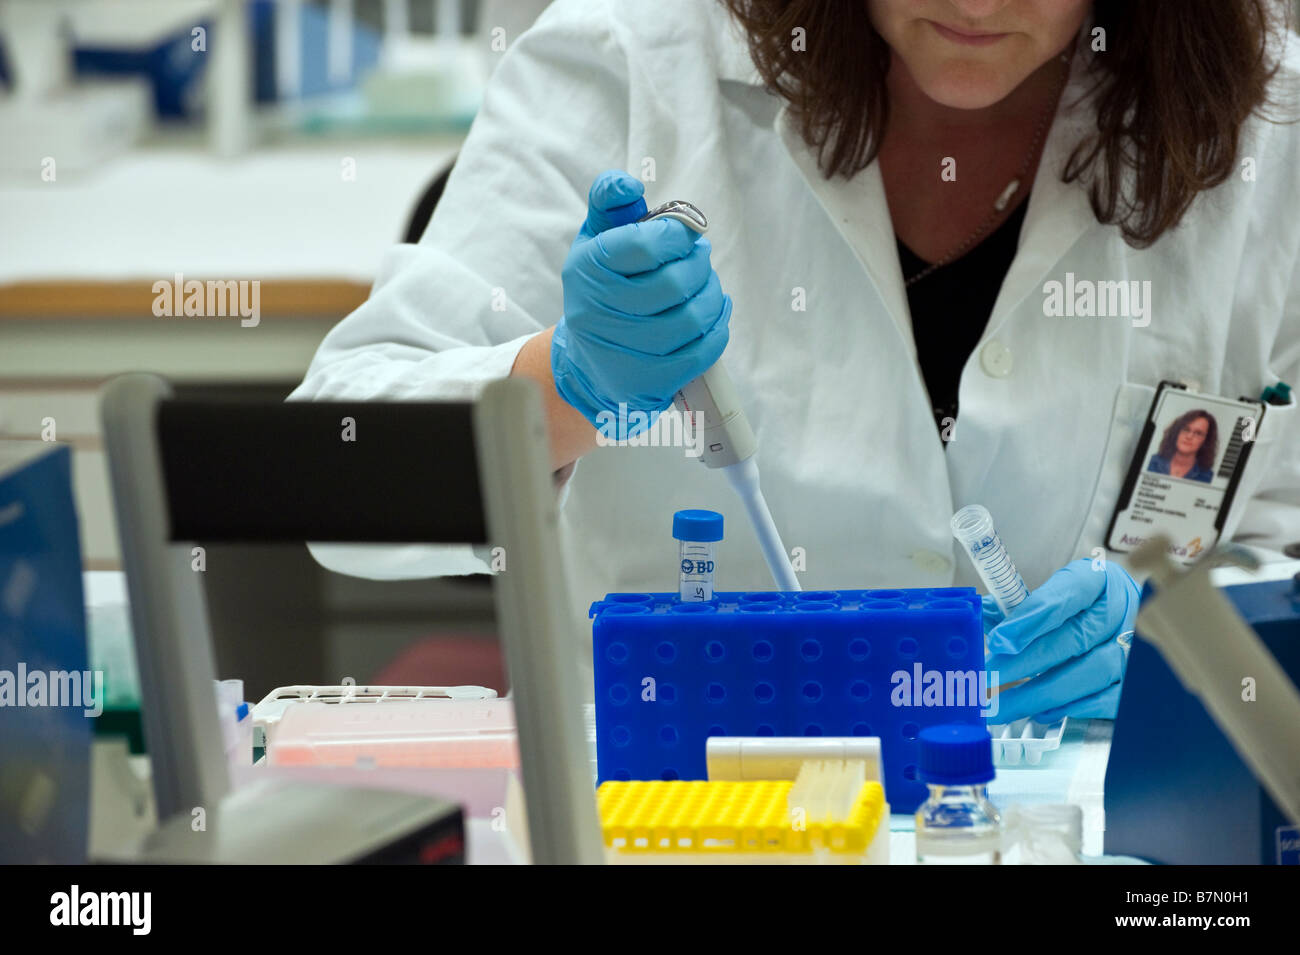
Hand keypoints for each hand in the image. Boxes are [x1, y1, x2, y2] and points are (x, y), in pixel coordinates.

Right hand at [551, 170, 731, 431]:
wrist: (587, 362)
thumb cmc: (602, 289)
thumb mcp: (596, 239)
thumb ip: (611, 202)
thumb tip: (629, 184)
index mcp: (587, 269)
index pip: (646, 244)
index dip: (678, 234)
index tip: (685, 234)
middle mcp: (598, 312)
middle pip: (676, 283)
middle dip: (700, 265)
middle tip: (700, 258)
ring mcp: (623, 351)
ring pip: (693, 318)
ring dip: (713, 296)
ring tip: (706, 287)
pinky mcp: (647, 381)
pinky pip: (702, 352)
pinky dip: (717, 329)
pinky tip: (712, 316)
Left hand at [983, 559, 1139, 722]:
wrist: (1138, 618)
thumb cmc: (1086, 607)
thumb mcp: (1057, 593)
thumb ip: (1019, 605)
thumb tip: (979, 616)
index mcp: (1098, 580)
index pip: (1066, 594)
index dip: (1031, 618)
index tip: (1000, 640)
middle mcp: (1123, 610)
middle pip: (1073, 638)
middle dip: (1025, 662)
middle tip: (989, 677)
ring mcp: (1136, 647)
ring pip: (1089, 672)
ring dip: (1040, 693)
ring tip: (1002, 706)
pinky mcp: (1139, 681)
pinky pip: (1109, 699)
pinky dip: (1073, 708)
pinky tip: (1041, 712)